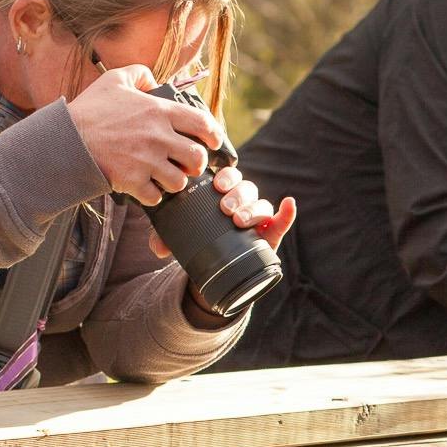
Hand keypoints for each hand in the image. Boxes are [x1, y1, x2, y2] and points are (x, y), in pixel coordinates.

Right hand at [67, 64, 219, 204]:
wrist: (66, 139)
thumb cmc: (90, 110)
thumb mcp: (114, 79)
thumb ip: (139, 74)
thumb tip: (155, 81)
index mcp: (159, 111)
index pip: (203, 123)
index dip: (214, 135)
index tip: (213, 142)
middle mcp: (158, 136)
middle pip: (197, 158)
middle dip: (196, 164)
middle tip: (187, 165)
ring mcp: (147, 161)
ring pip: (180, 181)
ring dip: (175, 182)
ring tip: (165, 178)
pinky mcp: (134, 181)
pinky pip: (156, 197)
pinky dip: (153, 196)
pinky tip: (146, 188)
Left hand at [148, 165, 297, 260]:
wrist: (219, 270)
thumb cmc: (201, 244)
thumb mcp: (181, 239)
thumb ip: (167, 240)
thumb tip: (158, 247)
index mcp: (222, 195)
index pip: (228, 177)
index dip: (226, 177)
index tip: (217, 186)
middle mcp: (242, 202)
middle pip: (246, 188)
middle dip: (237, 195)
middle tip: (225, 208)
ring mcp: (258, 218)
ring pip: (261, 204)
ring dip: (253, 208)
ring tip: (239, 220)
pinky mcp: (271, 233)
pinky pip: (282, 221)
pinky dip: (287, 213)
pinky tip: (288, 205)